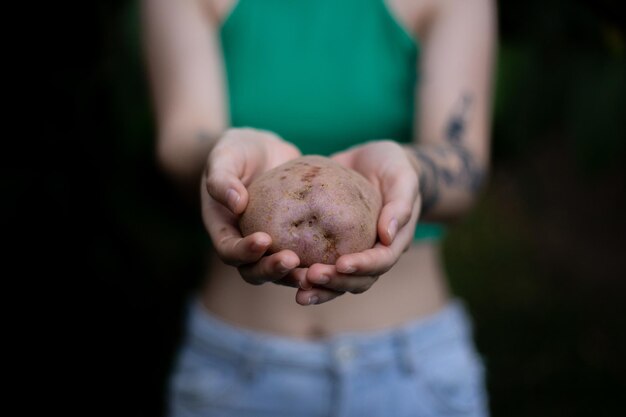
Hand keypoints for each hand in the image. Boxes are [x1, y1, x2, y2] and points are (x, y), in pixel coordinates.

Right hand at [201, 128, 304, 286]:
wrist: (263, 151)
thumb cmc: (237, 152)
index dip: (244, 252)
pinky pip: (306, 255)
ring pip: (282, 271)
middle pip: (255, 271)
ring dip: (297, 275)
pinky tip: (340, 257)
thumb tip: (236, 203)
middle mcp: (246, 245)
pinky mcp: (294, 241)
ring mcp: (271, 246)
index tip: (264, 240)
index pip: (230, 251)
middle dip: (273, 270)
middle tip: (292, 260)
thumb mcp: (224, 157)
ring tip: (317, 271)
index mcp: (225, 231)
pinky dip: (319, 261)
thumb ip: (222, 179)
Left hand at [294, 140, 420, 305]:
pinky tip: (279, 266)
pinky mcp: (329, 245)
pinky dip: (301, 269)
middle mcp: (371, 254)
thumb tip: (388, 237)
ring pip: (336, 280)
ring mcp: (350, 252)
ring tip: (297, 289)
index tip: (341, 264)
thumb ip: (399, 205)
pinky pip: (316, 260)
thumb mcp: (402, 177)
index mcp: (392, 243)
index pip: (380, 262)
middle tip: (310, 276)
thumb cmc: (393, 167)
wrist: (373, 160)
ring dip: (318, 288)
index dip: (362, 267)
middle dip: (334, 282)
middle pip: (356, 281)